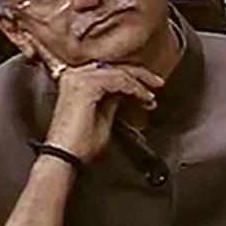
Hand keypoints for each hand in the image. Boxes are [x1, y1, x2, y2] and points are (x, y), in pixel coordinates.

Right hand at [42, 48, 163, 163]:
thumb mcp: (104, 113)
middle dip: (140, 75)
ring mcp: (78, 78)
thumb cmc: (81, 143)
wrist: (67, 157)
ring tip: (151, 97)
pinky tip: (143, 98)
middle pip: (114, 67)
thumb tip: (128, 89)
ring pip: (119, 72)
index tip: (150, 86)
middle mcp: (74, 76)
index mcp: (75, 81)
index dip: (132, 75)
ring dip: (140, 84)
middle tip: (158, 84)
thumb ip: (113, 97)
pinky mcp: (85, 85)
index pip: (108, 69)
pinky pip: (118, 80)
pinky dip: (135, 89)